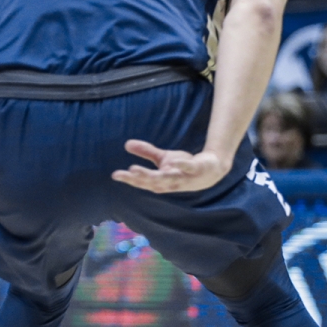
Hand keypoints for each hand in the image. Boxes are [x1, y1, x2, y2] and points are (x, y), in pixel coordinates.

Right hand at [112, 140, 231, 193]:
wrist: (210, 172)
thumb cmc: (182, 168)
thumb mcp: (163, 158)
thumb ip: (146, 152)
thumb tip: (126, 144)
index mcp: (160, 182)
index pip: (142, 182)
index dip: (129, 179)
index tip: (116, 175)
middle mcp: (170, 183)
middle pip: (153, 182)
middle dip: (140, 178)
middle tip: (128, 172)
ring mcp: (184, 178)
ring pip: (169, 178)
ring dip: (158, 176)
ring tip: (145, 170)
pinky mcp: (196, 170)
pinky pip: (189, 168)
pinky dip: (182, 165)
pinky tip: (174, 161)